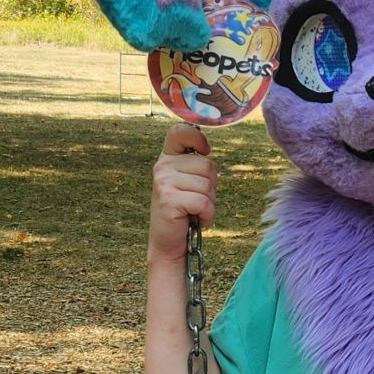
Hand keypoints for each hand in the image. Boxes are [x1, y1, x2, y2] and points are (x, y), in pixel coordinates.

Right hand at [149, 123, 215, 262]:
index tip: (204, 151)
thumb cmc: (184, 211)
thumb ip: (196, 165)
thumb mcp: (188, 183)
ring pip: (208, 185)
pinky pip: (204, 202)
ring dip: (209, 203)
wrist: (169, 242)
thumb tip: (207, 150)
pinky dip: (207, 215)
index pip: (180, 131)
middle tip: (195, 200)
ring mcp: (163, 182)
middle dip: (211, 187)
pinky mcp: (168, 199)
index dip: (197, 138)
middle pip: (207, 166)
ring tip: (194, 211)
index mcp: (168, 158)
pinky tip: (195, 219)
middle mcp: (162, 166)